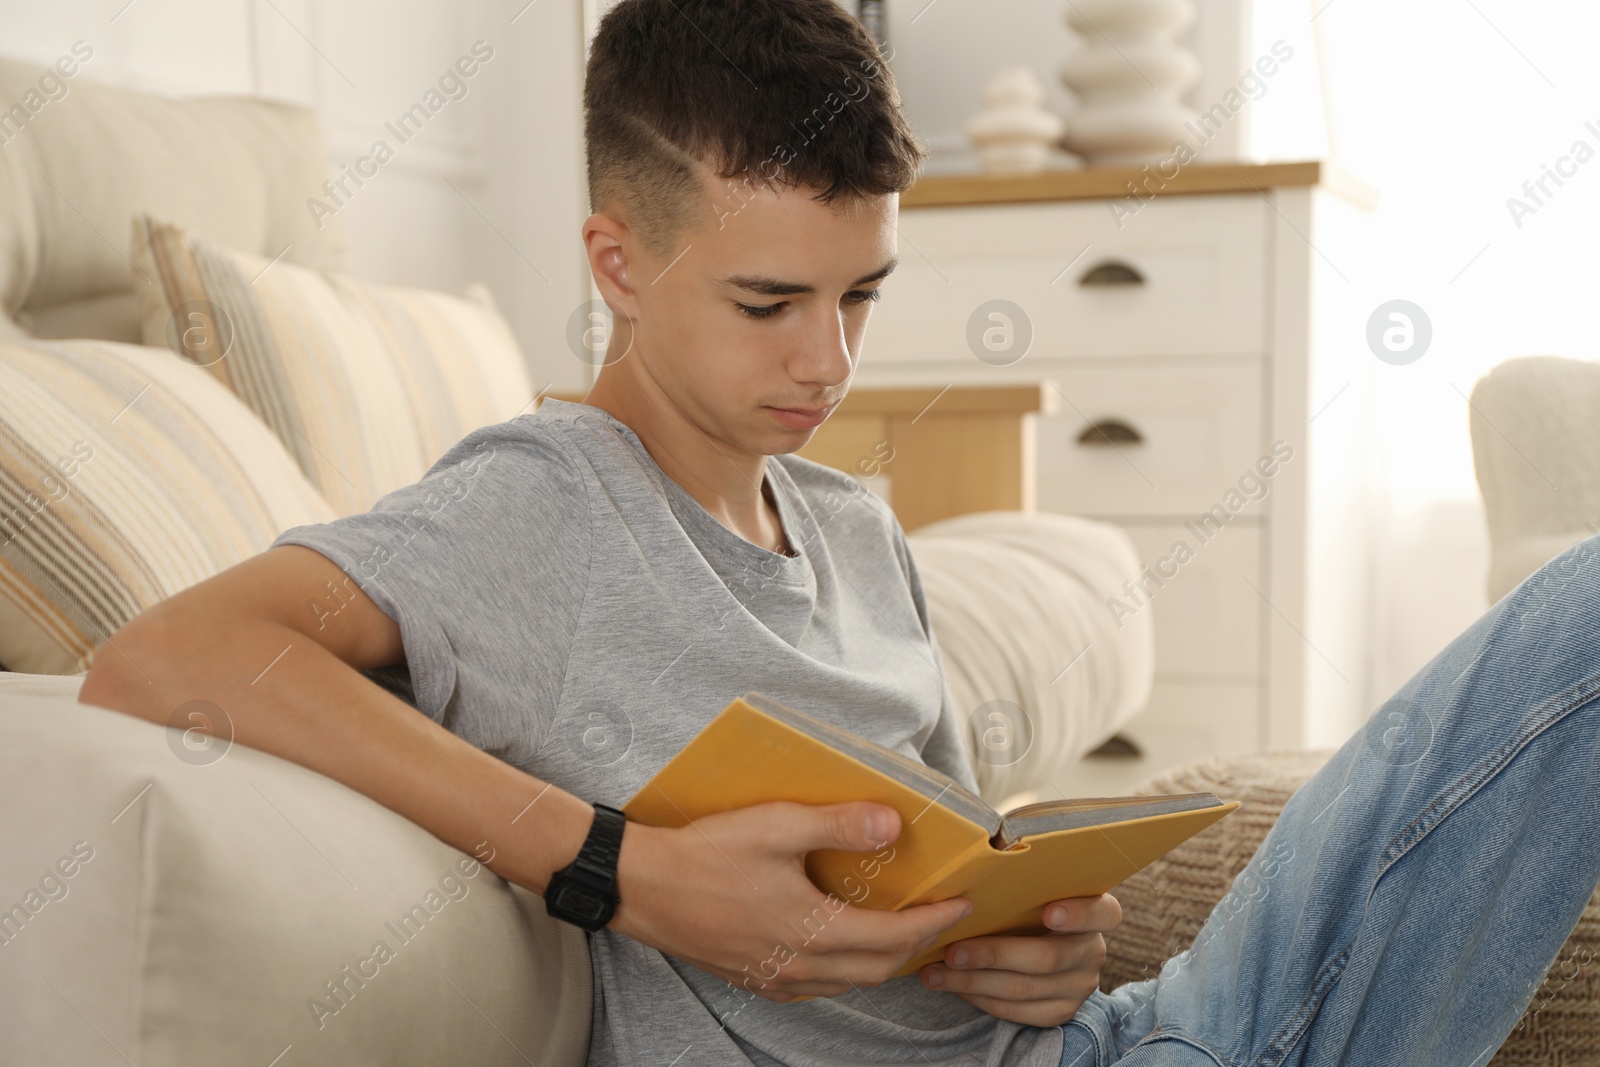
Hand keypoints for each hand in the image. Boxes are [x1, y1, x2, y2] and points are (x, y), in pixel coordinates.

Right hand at [609, 800, 973, 1002]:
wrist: (641, 887)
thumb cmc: (706, 853)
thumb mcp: (778, 825)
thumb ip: (839, 825)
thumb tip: (894, 825)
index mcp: (814, 930)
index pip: (895, 936)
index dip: (935, 921)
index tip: (962, 903)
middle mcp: (800, 966)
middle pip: (879, 967)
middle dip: (917, 944)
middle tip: (940, 917)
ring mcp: (775, 978)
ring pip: (848, 981)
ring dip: (881, 960)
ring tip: (899, 931)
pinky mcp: (754, 979)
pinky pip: (816, 985)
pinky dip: (844, 969)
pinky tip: (842, 945)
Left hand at [918, 893, 1121, 1026]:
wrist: (1041, 948)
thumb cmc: (1028, 907)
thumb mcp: (1034, 891)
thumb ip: (1021, 884)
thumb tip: (971, 873)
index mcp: (1096, 913)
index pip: (1103, 913)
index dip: (1078, 914)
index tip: (1049, 912)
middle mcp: (1093, 952)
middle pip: (1047, 958)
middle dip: (993, 955)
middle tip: (953, 951)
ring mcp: (1079, 987)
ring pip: (1024, 989)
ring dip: (974, 981)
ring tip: (937, 971)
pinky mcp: (1060, 1012)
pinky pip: (1016, 1012)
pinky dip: (980, 999)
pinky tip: (954, 986)